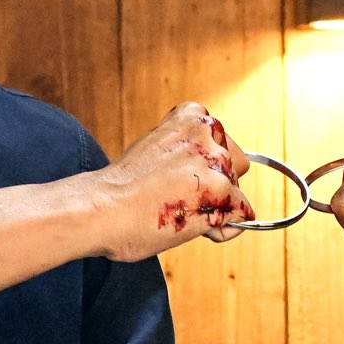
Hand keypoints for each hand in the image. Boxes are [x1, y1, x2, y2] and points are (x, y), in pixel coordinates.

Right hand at [87, 102, 254, 260]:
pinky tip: (193, 227)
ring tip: (180, 213)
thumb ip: (184, 154)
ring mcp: (216, 161)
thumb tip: (205, 176)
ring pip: (237, 192)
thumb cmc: (120, 189)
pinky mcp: (222, 191)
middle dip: (217, 185)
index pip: (219, 143)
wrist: (101, 208)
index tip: (182, 179)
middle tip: (183, 199)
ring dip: (216, 208)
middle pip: (235, 164)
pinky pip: (241, 216)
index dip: (204, 168)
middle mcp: (207, 133)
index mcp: (191, 116)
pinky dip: (222, 228)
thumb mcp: (155, 149)